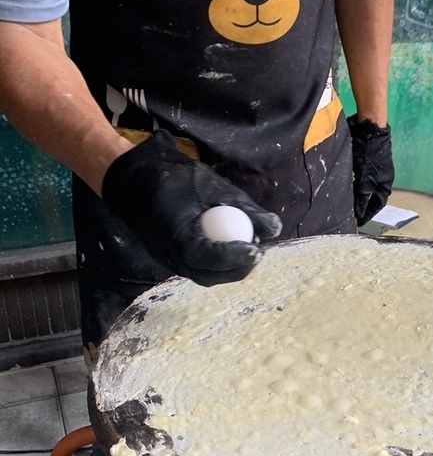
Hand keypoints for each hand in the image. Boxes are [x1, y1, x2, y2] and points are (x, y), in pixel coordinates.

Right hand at [101, 130, 281, 284]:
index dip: (232, 256)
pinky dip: (219, 263)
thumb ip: (245, 209)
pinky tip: (233, 246)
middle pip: (207, 276)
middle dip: (238, 268)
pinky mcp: (172, 260)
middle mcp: (168, 254)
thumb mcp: (214, 186)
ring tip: (249, 248)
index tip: (256, 247)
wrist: (134, 181)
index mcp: (173, 232)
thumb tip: (275, 229)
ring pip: (204, 276)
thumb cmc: (174, 178)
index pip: (204, 256)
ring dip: (230, 268)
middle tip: (258, 251)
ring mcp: (168, 260)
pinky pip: (199, 269)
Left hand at [347, 115, 394, 225]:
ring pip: (363, 187)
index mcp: (385, 183)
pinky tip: (342, 185)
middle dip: (361, 206)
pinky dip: (351, 183)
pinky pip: (357, 177)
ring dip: (355, 195)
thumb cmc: (371, 153)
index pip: (378, 204)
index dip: (369, 214)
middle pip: (370, 196)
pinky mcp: (363, 161)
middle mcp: (380, 177)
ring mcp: (372, 168)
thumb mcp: (366, 178)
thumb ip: (362, 195)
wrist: (369, 129)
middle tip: (349, 215)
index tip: (359, 223)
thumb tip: (359, 212)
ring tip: (344, 203)